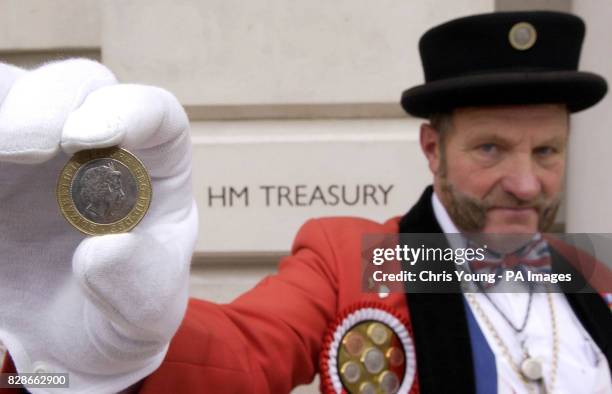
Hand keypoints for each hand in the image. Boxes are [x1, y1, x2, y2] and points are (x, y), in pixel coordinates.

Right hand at [0, 59, 197, 392]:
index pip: (157, 114)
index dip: (130, 109)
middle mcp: (98, 148)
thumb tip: (107, 248)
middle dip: (48, 101)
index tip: (89, 138)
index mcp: (154, 172)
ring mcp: (39, 152)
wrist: (64, 340)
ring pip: (15, 91)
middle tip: (21, 148)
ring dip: (4, 109)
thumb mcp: (148, 312)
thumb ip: (141, 283)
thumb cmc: (121, 311)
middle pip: (79, 84)